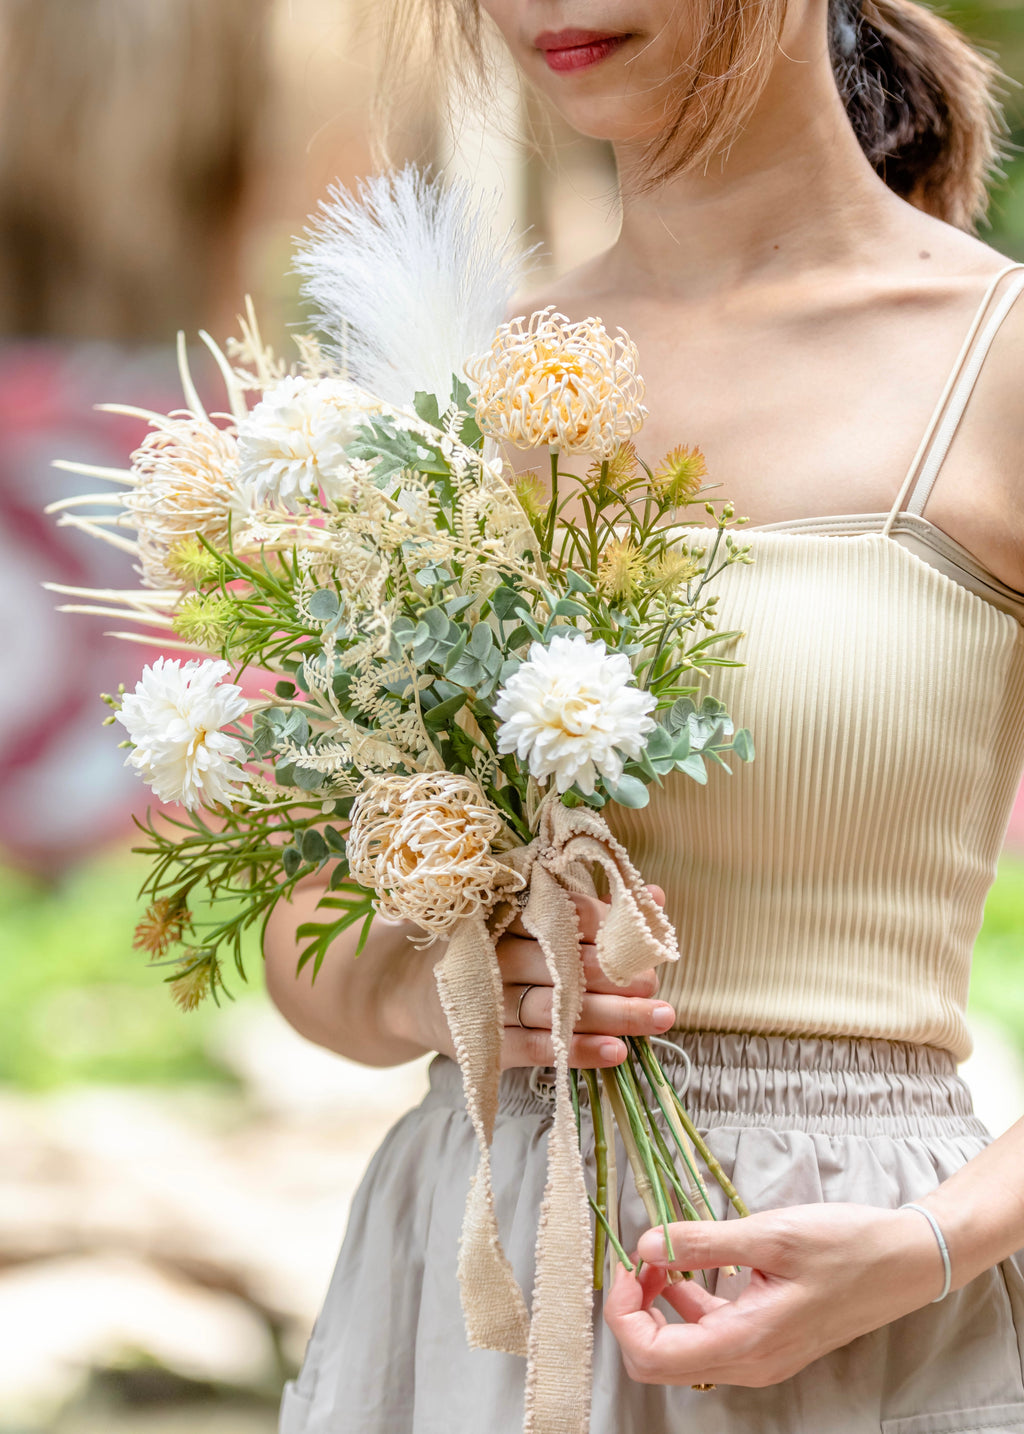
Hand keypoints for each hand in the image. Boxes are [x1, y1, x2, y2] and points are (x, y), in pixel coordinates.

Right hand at [498, 886, 675, 1070]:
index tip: (644, 944)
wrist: (430, 997)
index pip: (568, 912)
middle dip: (617, 974)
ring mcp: (489, 999)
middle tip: (653, 983)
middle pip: (565, 962)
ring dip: (612, 1014)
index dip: (610, 928)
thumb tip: (656, 897)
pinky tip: (617, 1051)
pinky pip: (537, 1047)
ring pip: (556, 1007)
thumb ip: (597, 912)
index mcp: (512, 914)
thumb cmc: (504, 953)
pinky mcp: (487, 1042)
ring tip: (657, 1017)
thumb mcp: (541, 924)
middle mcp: (498, 954)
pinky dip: (579, 1050)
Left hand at [603, 1202, 947, 1386]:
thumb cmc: (846, 1246)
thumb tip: (645, 1245)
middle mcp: (749, 1363)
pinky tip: (692, 1268)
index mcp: (746, 1343)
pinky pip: (709, 1336)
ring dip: (658, 1307)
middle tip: (643, 1259)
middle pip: (657, 1362)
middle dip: (634, 1312)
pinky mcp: (767, 1342)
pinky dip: (687, 1305)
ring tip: (666, 1255)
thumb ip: (703, 1242)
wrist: (904, 1262)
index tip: (628, 1264)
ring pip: (681, 1350)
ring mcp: (759, 1357)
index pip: (650, 1356)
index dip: (623, 1313)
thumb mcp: (770, 1233)